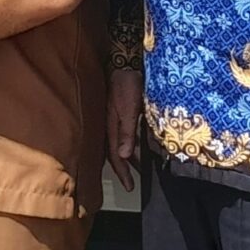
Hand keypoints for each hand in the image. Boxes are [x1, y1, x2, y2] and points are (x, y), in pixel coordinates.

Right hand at [107, 68, 142, 191]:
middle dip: (124, 168)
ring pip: (120, 144)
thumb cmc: (126, 84)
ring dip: (129, 157)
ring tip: (139, 167)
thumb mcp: (129, 108)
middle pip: (115, 153)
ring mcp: (115, 119)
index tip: (130, 187)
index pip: (115, 156)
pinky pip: (125, 134)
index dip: (122, 172)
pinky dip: (131, 143)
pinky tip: (139, 146)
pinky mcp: (121, 112)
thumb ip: (126, 132)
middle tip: (132, 183)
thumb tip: (123, 156)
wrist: (124, 63)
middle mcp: (110, 125)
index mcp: (110, 127)